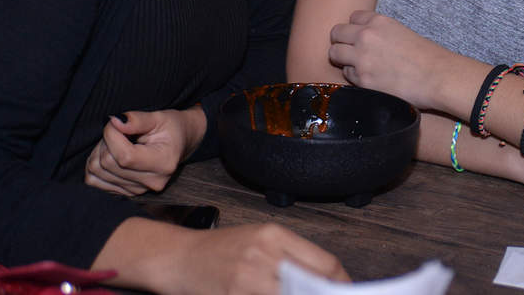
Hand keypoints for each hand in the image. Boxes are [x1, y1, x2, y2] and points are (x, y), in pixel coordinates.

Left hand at [85, 108, 203, 195]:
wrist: (179, 143)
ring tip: (116, 141)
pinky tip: (109, 154)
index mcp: (162, 164)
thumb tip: (113, 121)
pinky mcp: (124, 193)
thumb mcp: (159, 117)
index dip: (112, 135)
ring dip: (99, 152)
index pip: (124, 156)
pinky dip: (95, 164)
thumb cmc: (171, 128)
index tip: (116, 122)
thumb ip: (136, 119)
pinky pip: (94, 181)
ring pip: (96, 172)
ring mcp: (136, 191)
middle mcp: (150, 182)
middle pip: (107, 163)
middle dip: (106, 141)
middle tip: (119, 130)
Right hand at [162, 224, 348, 294]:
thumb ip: (291, 257)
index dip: (341, 284)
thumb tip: (326, 280)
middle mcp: (263, 255)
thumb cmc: (218, 251)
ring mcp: (248, 279)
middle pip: (313, 285)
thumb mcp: (258, 241)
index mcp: (273, 235)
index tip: (347, 292)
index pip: (325, 264)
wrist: (176, 258)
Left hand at [327, 10, 453, 109]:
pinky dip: (354, 77)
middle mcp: (366, 36)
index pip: (352, 18)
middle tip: (350, 51)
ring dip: (343, 59)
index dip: (355, 29)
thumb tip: (365, 39)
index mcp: (378, 21)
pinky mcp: (363, 79)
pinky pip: (346, 75)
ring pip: (334, 53)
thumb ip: (379, 32)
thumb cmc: (426, 56)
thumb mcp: (400, 32)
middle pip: (336, 33)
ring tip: (356, 66)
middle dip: (341, 42)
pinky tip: (369, 79)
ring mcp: (362, 58)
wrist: (438, 76)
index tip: (359, 37)